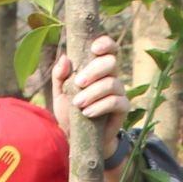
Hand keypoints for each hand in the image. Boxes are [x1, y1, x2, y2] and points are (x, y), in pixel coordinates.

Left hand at [50, 33, 129, 160]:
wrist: (78, 138)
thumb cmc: (70, 112)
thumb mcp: (60, 94)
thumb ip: (59, 76)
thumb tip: (64, 58)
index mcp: (97, 68)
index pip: (108, 49)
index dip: (105, 44)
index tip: (94, 48)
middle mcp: (110, 76)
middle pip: (111, 62)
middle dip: (94, 70)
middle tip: (78, 83)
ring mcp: (119, 92)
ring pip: (112, 83)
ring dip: (93, 92)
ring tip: (78, 104)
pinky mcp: (123, 108)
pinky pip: (116, 102)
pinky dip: (101, 106)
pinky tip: (88, 113)